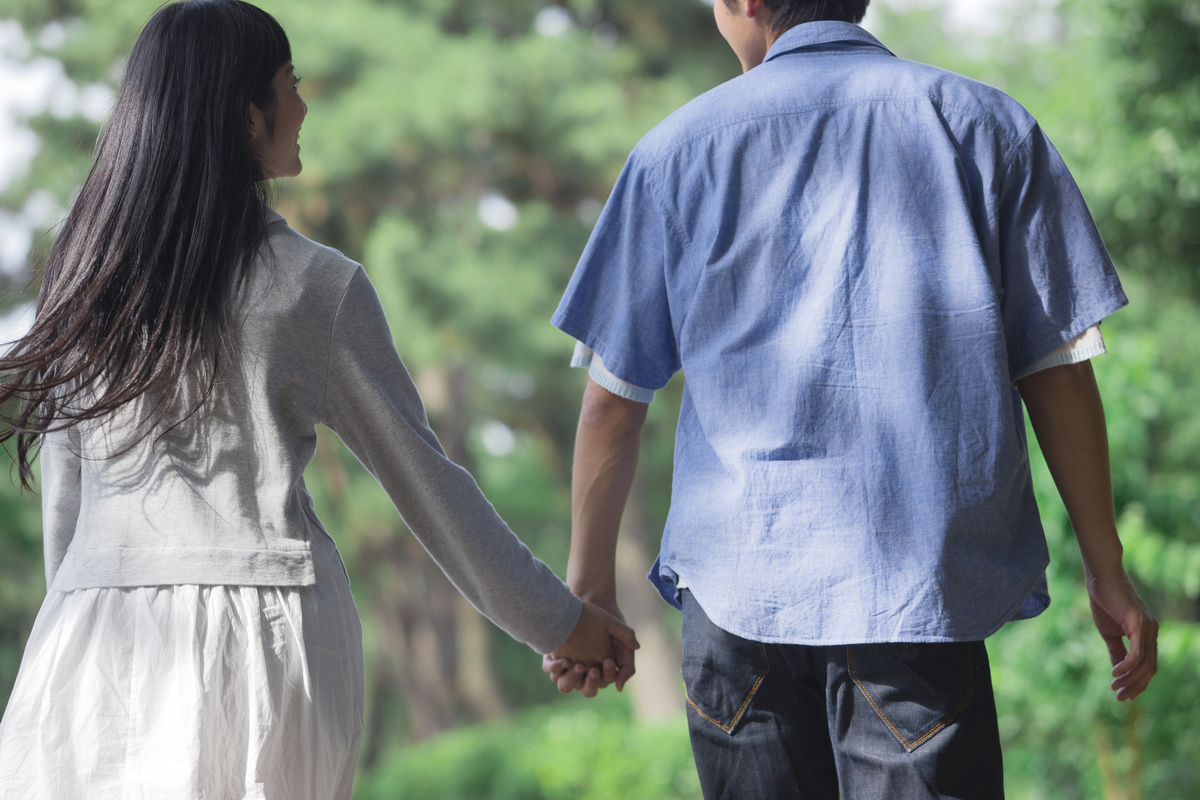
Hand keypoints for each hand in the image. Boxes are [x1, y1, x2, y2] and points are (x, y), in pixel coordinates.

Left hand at [544, 599, 636, 696]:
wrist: (590, 601)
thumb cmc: (608, 620)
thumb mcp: (622, 639)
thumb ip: (627, 663)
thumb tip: (619, 688)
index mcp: (601, 670)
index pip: (603, 682)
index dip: (606, 675)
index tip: (608, 661)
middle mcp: (584, 672)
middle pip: (585, 689)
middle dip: (590, 683)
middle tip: (592, 669)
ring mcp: (568, 666)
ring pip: (566, 684)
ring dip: (570, 679)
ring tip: (577, 665)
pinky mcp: (555, 658)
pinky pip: (552, 670)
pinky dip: (555, 668)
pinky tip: (561, 659)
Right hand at [1086, 568, 1157, 700]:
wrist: (1101, 578)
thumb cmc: (1104, 601)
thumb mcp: (1109, 632)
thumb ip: (1116, 651)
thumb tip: (1118, 672)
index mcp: (1147, 634)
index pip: (1149, 665)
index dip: (1138, 683)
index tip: (1124, 695)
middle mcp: (1152, 632)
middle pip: (1150, 668)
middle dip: (1135, 686)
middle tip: (1118, 697)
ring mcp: (1148, 627)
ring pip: (1145, 663)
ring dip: (1129, 679)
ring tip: (1114, 686)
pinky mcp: (1139, 623)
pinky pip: (1137, 652)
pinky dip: (1127, 666)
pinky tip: (1115, 672)